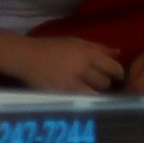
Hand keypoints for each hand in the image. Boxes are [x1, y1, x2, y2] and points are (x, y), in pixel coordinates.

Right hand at [7, 31, 124, 93]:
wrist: (24, 57)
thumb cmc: (51, 47)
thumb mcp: (76, 42)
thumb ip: (99, 48)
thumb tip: (119, 53)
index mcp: (87, 55)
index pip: (113, 67)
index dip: (118, 73)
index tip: (118, 76)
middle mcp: (81, 70)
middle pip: (104, 83)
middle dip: (105, 83)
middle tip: (101, 83)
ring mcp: (70, 84)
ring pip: (93, 94)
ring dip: (94, 92)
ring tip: (90, 89)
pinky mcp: (60, 94)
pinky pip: (79, 100)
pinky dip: (82, 98)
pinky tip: (79, 95)